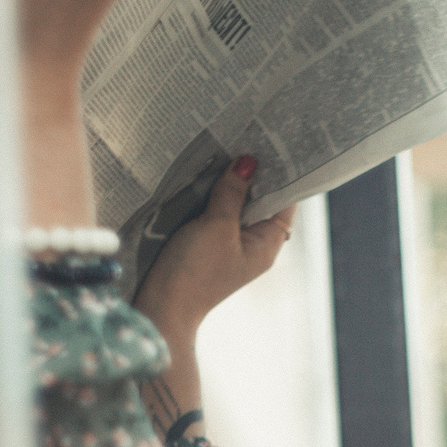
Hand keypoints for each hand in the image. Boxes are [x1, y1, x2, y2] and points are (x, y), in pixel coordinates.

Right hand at [133, 157, 297, 342]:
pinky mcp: (207, 245)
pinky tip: (206, 174)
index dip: (283, 176)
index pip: (285, 203)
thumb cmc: (194, 273)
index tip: (276, 146)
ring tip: (228, 148)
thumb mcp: (216, 226)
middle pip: (261, 202)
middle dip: (254, 174)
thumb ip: (232, 193)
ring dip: (231, 183)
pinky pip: (216, 214)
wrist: (161, 308)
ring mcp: (229, 245)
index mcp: (267, 245)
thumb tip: (248, 162)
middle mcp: (253, 245)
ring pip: (236, 206)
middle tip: (248, 138)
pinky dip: (213, 196)